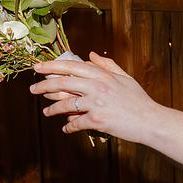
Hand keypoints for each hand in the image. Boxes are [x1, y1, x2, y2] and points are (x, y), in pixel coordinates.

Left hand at [30, 51, 155, 141]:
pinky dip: (69, 126)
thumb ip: (107, 65)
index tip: (38, 67)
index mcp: (102, 75)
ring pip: (66, 105)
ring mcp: (96, 104)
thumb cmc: (139, 100)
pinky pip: (76, 123)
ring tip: (46, 112)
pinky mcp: (97, 121)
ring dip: (53, 109)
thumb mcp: (125, 78)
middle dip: (44, 85)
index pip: (71, 67)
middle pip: (63, 83)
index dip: (52, 66)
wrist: (151, 121)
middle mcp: (97, 87)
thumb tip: (91, 55)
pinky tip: (65, 128)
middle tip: (32, 89)